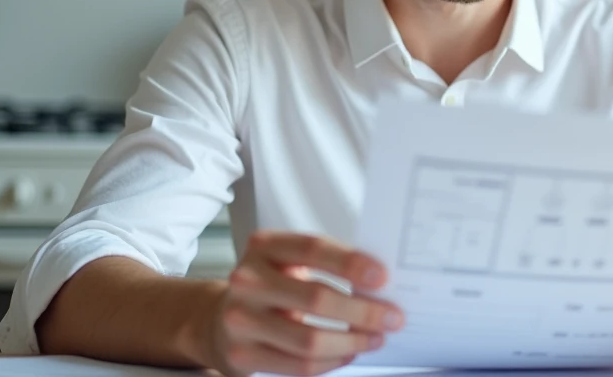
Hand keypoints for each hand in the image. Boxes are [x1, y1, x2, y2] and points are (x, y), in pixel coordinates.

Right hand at [207, 231, 404, 376]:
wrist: (220, 317)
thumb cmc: (270, 283)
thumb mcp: (289, 261)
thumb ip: (327, 263)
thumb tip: (380, 284)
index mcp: (264, 246)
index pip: (313, 248)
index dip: (351, 262)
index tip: (382, 277)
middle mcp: (248, 280)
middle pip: (316, 298)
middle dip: (363, 311)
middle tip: (392, 316)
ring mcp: (241, 319)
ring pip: (309, 339)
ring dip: (352, 341)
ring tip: (376, 337)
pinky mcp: (242, 353)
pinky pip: (299, 365)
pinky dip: (332, 361)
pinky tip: (349, 352)